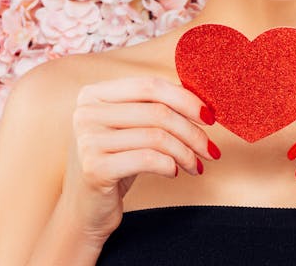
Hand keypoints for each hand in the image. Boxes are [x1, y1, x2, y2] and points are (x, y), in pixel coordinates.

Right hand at [61, 76, 219, 241]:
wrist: (85, 209)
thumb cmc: (116, 162)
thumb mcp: (130, 128)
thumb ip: (154, 106)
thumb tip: (202, 96)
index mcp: (94, 94)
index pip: (150, 86)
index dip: (186, 99)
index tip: (209, 117)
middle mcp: (86, 113)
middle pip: (157, 112)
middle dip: (192, 132)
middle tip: (210, 149)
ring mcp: (87, 140)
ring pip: (157, 137)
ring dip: (186, 152)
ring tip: (195, 165)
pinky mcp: (94, 168)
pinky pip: (148, 159)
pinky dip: (170, 165)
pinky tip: (175, 172)